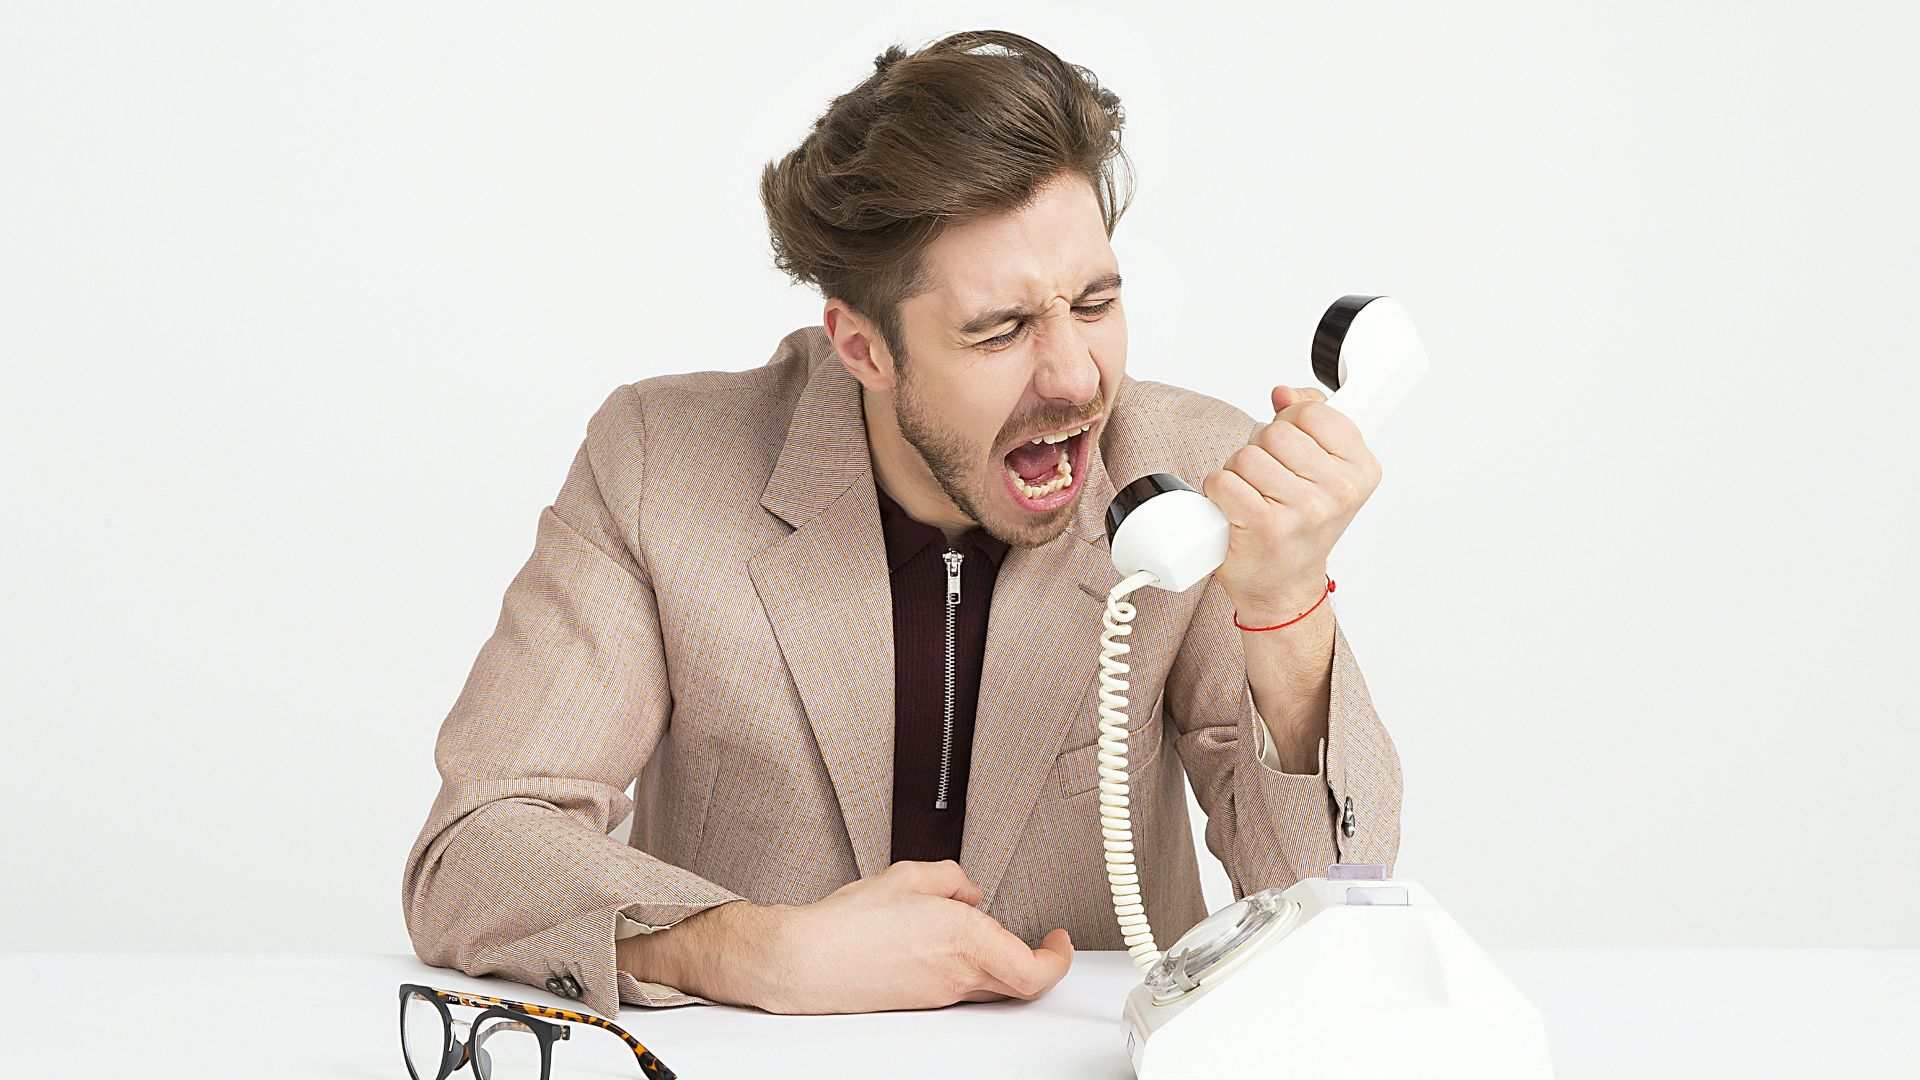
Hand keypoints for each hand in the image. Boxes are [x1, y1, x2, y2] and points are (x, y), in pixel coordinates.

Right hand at [736, 860, 1073, 1013]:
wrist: (807, 961)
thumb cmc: (848, 924)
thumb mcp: (908, 875)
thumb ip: (952, 878)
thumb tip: (969, 892)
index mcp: (965, 939)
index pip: (1036, 969)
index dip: (1058, 958)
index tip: (1060, 940)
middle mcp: (959, 974)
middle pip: (1022, 984)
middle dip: (1036, 960)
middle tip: (1041, 942)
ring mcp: (941, 994)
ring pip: (993, 986)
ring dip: (1000, 962)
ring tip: (983, 932)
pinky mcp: (922, 1002)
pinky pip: (963, 987)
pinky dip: (968, 968)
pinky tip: (945, 945)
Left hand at [1201, 385, 1381, 622]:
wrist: (1284, 586)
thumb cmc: (1300, 527)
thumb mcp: (1323, 470)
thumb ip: (1311, 420)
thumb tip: (1284, 393)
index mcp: (1361, 470)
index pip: (1312, 411)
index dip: (1290, 423)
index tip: (1293, 448)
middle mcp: (1339, 490)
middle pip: (1274, 432)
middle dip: (1260, 449)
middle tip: (1268, 480)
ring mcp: (1304, 509)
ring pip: (1246, 456)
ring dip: (1237, 472)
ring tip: (1253, 496)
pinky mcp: (1266, 526)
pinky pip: (1224, 481)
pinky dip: (1218, 491)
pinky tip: (1234, 508)